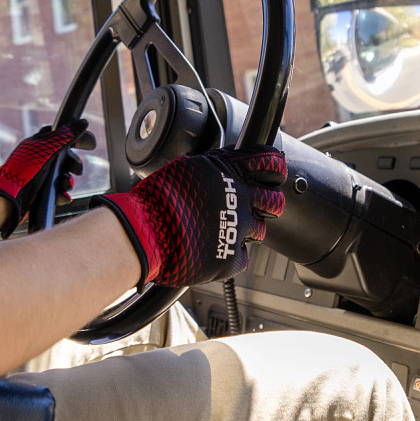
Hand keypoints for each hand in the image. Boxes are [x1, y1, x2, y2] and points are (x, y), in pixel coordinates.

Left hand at [0, 120, 87, 235]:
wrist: (8, 200)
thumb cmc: (23, 172)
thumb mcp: (47, 150)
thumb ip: (65, 137)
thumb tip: (82, 123)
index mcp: (38, 144)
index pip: (61, 135)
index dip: (77, 137)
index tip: (89, 144)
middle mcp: (39, 158)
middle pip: (65, 157)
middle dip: (73, 164)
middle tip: (77, 170)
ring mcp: (39, 175)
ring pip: (62, 175)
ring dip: (67, 181)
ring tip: (65, 185)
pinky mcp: (39, 192)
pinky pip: (56, 191)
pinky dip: (62, 193)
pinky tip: (63, 196)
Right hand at [95, 149, 286, 287]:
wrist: (145, 233)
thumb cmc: (157, 199)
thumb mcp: (187, 168)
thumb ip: (213, 168)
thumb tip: (222, 166)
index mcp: (229, 172)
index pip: (269, 163)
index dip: (273, 169)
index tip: (272, 175)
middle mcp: (239, 199)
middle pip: (274, 200)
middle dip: (267, 203)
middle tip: (255, 207)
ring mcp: (238, 229)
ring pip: (259, 230)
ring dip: (245, 229)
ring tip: (222, 230)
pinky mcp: (231, 257)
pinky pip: (241, 256)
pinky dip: (229, 253)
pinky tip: (212, 248)